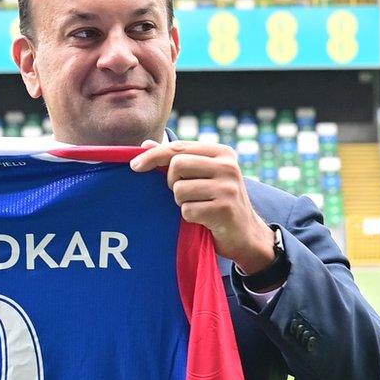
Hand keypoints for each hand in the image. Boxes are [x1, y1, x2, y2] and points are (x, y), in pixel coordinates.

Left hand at [130, 140, 275, 273]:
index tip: (134, 165)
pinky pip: (187, 210)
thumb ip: (177, 159)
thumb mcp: (202, 176)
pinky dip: (189, 217)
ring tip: (198, 206)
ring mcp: (228, 188)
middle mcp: (228, 166)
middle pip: (177, 165)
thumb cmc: (217, 202)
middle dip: (171, 182)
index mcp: (222, 153)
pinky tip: (204, 219)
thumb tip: (146, 144)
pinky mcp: (224, 209)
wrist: (245, 234)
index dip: (153, 155)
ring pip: (179, 189)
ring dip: (181, 202)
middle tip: (183, 193)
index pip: (178, 147)